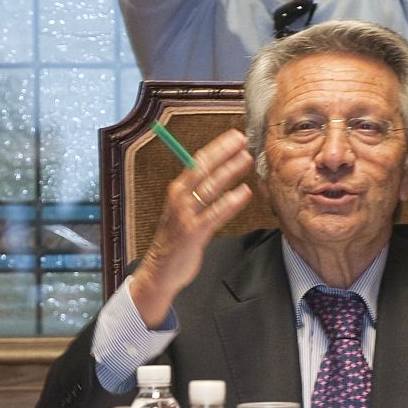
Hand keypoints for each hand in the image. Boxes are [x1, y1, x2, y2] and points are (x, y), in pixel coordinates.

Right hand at [130, 129, 253, 326]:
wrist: (160, 271)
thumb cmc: (176, 240)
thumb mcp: (184, 211)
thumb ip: (199, 194)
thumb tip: (222, 176)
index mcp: (177, 190)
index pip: (197, 161)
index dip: (216, 147)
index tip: (233, 136)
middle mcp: (179, 199)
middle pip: (203, 169)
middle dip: (223, 152)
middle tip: (242, 139)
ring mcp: (186, 215)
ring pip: (210, 187)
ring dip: (229, 171)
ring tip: (246, 159)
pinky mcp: (193, 233)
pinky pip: (215, 214)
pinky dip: (230, 202)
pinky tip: (244, 192)